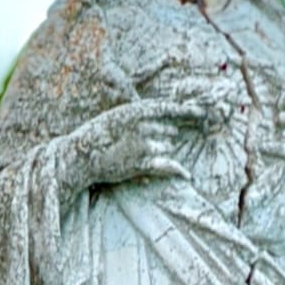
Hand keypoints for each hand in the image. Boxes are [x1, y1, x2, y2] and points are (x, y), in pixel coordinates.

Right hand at [61, 96, 215, 189]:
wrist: (81, 155)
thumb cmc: (97, 135)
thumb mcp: (118, 115)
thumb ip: (140, 115)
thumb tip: (161, 118)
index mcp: (137, 110)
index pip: (170, 109)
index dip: (188, 112)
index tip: (203, 114)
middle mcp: (144, 125)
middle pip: (170, 132)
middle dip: (163, 138)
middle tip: (141, 144)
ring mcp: (144, 144)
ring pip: (168, 149)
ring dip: (160, 153)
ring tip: (136, 155)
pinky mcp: (142, 163)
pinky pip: (168, 166)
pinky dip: (178, 171)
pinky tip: (187, 175)